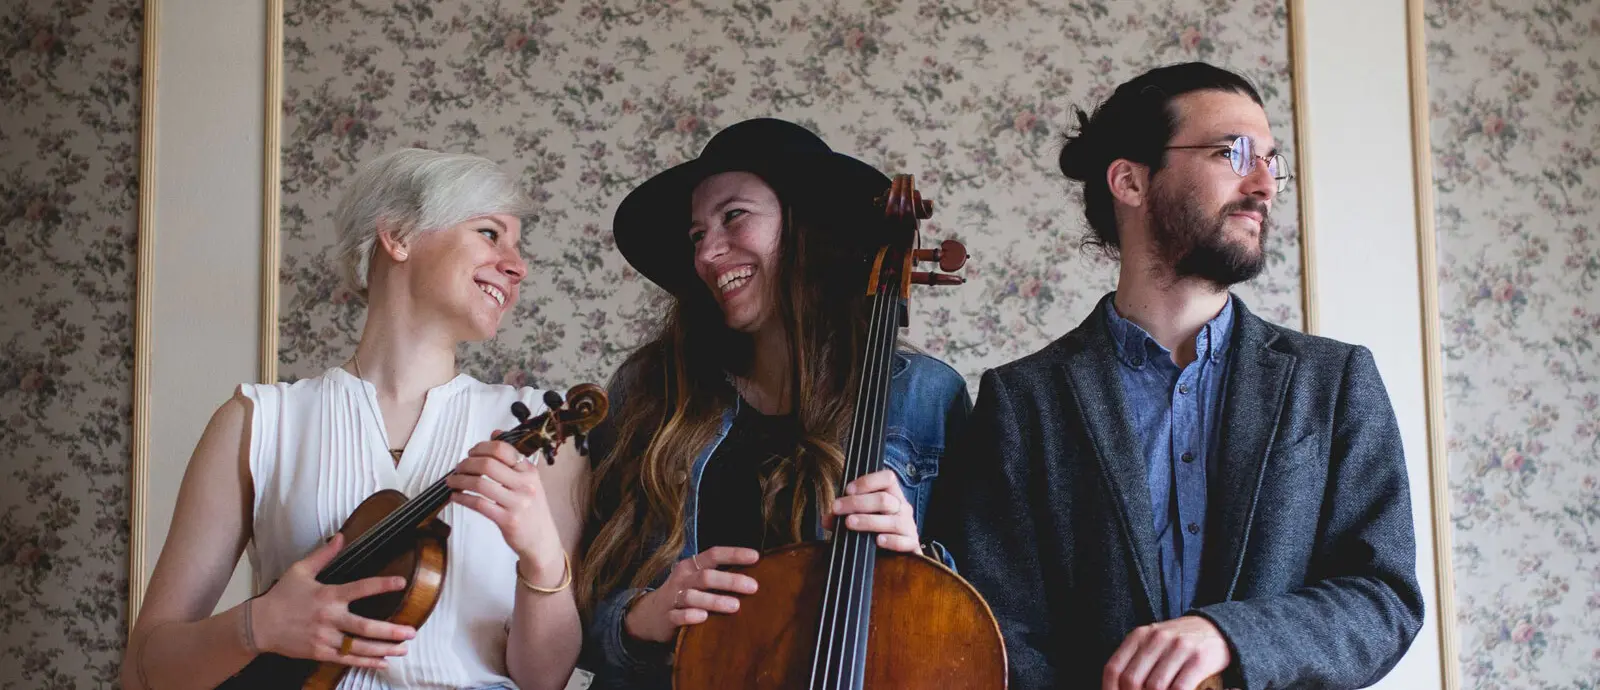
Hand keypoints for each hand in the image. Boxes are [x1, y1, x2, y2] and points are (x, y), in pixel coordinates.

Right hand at [252, 533, 415, 668]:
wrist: (259, 625)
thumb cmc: (281, 596)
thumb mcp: (300, 570)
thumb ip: (324, 554)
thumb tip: (340, 536)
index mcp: (328, 595)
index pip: (360, 588)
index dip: (382, 585)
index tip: (402, 582)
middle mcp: (329, 618)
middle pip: (365, 626)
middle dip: (390, 631)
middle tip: (411, 631)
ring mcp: (325, 638)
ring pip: (359, 647)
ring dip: (383, 649)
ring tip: (403, 648)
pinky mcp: (320, 653)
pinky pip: (347, 660)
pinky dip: (366, 662)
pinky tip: (383, 662)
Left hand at [446, 438, 563, 573]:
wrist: (541, 540)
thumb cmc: (531, 509)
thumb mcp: (528, 481)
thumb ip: (512, 458)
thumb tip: (496, 433)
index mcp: (529, 471)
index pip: (502, 449)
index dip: (481, 447)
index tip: (471, 452)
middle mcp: (525, 485)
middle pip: (488, 464)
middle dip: (466, 463)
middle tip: (458, 468)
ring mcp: (517, 503)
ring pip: (480, 483)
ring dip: (460, 480)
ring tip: (452, 481)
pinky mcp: (507, 520)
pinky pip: (478, 504)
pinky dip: (462, 498)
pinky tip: (456, 497)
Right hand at [622, 546, 760, 643]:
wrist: (651, 614)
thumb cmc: (685, 594)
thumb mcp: (698, 580)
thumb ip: (720, 576)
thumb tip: (755, 576)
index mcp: (692, 566)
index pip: (714, 554)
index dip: (734, 554)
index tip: (756, 557)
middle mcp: (682, 579)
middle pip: (706, 576)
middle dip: (730, 580)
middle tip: (753, 587)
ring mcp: (673, 597)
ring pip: (693, 596)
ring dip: (714, 600)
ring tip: (736, 606)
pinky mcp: (667, 617)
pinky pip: (677, 616)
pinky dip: (689, 616)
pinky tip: (703, 617)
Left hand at [824, 469, 919, 552]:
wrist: (893, 556)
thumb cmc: (873, 531)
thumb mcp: (858, 519)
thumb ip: (842, 517)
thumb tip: (826, 519)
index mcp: (892, 495)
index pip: (888, 478)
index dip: (868, 481)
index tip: (847, 490)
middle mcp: (902, 508)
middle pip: (884, 499)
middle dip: (857, 503)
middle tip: (837, 508)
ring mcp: (909, 526)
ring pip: (893, 520)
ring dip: (869, 521)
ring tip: (850, 523)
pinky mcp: (912, 545)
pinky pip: (904, 542)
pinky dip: (891, 541)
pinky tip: (878, 541)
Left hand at [1102, 616, 1230, 689]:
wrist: (1217, 629)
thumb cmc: (1179, 643)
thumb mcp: (1152, 643)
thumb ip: (1135, 661)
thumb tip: (1120, 688)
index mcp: (1139, 635)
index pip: (1114, 668)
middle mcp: (1157, 638)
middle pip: (1132, 680)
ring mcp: (1178, 647)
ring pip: (1155, 686)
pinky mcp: (1198, 659)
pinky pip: (1180, 688)